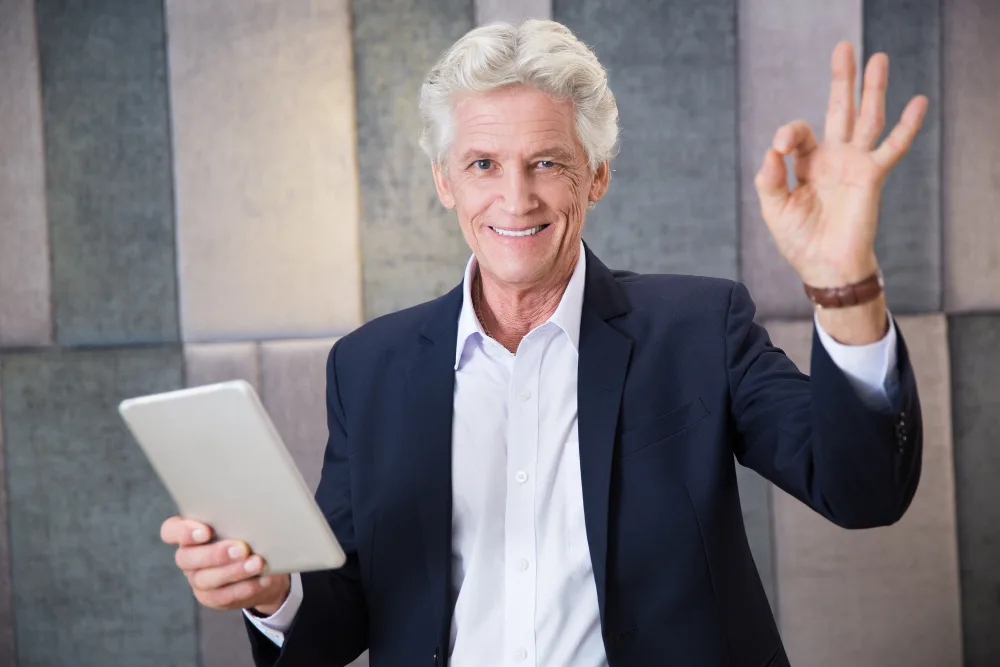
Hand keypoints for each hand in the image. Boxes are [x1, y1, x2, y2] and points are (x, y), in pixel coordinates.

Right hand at [160, 516, 290, 615]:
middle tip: (242, 548)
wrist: (263, 568)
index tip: (206, 531)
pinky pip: (223, 596)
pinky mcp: (211, 597)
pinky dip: (244, 587)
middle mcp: (189, 556)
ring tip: (257, 563)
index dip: (183, 532)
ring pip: (205, 579)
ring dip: (233, 571)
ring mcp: (197, 578)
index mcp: (190, 532)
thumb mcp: (242, 521)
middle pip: (187, 558)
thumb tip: (256, 509)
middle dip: (215, 554)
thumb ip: (238, 516)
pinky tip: (261, 579)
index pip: (171, 531)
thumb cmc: (249, 534)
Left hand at [754, 42, 927, 288]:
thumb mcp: (774, 210)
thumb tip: (771, 152)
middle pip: (838, 110)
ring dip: (872, 90)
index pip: (798, 134)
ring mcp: (854, 165)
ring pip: (866, 119)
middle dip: (840, 81)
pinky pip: (892, 147)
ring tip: (878, 59)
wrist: (825, 268)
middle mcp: (832, 158)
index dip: (788, 134)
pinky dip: (906, 126)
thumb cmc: (800, 240)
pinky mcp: (871, 177)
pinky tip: (917, 102)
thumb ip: (769, 181)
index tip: (780, 148)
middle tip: (843, 48)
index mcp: (806, 164)